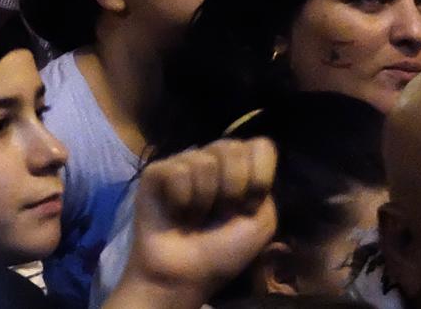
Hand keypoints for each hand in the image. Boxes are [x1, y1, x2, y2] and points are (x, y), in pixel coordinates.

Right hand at [119, 138, 277, 306]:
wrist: (184, 274)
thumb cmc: (222, 252)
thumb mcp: (260, 223)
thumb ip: (264, 185)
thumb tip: (249, 153)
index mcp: (240, 170)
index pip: (260, 146)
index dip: (259, 177)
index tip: (248, 207)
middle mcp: (211, 160)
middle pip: (232, 147)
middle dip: (232, 188)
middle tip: (219, 214)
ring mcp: (181, 164)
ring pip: (203, 160)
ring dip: (204, 200)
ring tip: (194, 218)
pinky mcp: (155, 172)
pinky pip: (176, 171)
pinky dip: (181, 199)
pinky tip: (175, 213)